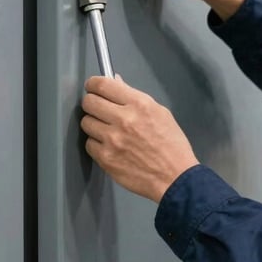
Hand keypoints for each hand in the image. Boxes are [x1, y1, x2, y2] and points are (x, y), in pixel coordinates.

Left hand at [81, 75, 198, 202]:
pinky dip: (97, 144)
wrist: (175, 178)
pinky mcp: (106, 158)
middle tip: (98, 109)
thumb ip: (135, 98)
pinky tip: (110, 147)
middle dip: (92, 103)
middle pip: (89, 102)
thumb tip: (116, 83)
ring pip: (86, 122)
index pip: (102, 85)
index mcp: (139, 104)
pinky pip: (89, 144)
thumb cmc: (172, 145)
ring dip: (94, 124)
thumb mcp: (161, 113)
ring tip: (107, 130)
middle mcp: (123, 119)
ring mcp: (112, 140)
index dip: (93, 84)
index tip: (93, 87)